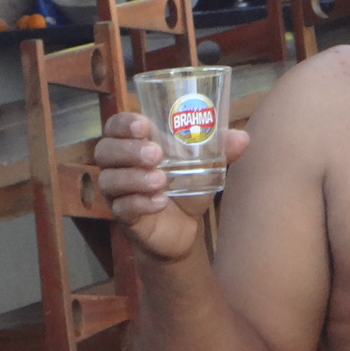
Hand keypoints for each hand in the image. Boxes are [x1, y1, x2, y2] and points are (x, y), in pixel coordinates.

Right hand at [93, 112, 249, 261]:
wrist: (183, 227)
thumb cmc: (186, 185)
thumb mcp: (204, 165)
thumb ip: (221, 149)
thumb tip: (243, 137)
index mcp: (133, 144)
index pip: (115, 127)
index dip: (122, 124)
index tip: (143, 124)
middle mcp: (118, 166)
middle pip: (105, 151)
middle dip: (128, 150)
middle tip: (155, 154)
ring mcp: (117, 192)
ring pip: (110, 180)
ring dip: (134, 178)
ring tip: (161, 180)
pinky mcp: (124, 217)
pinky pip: (123, 208)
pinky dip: (140, 203)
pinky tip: (160, 202)